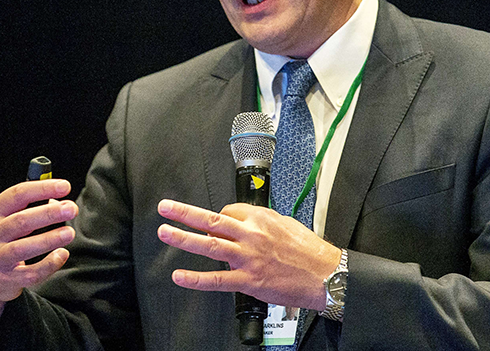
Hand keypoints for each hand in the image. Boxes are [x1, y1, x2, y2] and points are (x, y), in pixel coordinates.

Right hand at [0, 180, 78, 334]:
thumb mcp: (2, 220)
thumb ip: (27, 208)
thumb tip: (59, 202)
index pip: (17, 195)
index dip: (42, 188)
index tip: (64, 186)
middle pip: (20, 221)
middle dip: (49, 213)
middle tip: (71, 208)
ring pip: (22, 248)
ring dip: (49, 239)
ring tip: (69, 232)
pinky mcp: (6, 280)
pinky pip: (30, 273)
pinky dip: (48, 264)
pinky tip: (62, 254)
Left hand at [157, 200, 340, 310]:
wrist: (324, 274)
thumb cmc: (308, 250)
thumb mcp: (286, 223)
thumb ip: (262, 222)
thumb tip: (245, 223)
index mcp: (261, 219)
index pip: (228, 211)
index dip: (218, 217)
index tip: (215, 223)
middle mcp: (251, 236)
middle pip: (212, 220)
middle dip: (185, 213)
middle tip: (166, 207)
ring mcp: (248, 259)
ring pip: (209, 245)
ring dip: (183, 238)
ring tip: (165, 232)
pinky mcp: (248, 281)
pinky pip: (216, 280)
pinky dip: (195, 279)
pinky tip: (180, 276)